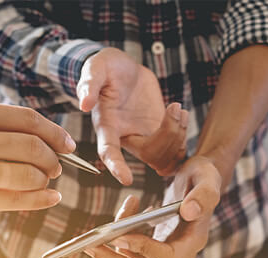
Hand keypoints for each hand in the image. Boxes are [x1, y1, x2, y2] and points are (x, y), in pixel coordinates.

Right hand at [0, 100, 76, 227]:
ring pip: (28, 175)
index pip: (28, 120)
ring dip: (44, 181)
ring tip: (44, 182)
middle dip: (53, 160)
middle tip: (56, 168)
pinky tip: (49, 198)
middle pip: (33, 147)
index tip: (68, 145)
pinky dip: (40, 200)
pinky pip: (17, 199)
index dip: (55, 134)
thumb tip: (47, 141)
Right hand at [78, 47, 187, 183]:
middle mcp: (126, 137)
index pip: (109, 152)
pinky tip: (182, 116)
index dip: (117, 166)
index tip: (126, 179)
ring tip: (179, 109)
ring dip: (178, 136)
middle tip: (175, 107)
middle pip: (150, 155)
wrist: (124, 69)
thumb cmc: (106, 68)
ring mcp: (144, 138)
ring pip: (165, 157)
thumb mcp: (96, 68)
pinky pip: (175, 151)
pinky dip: (183, 137)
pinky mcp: (159, 134)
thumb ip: (90, 83)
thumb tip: (84, 104)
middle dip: (168, 135)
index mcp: (108, 126)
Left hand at [83, 156, 221, 257]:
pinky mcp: (152, 246)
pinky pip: (129, 248)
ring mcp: (163, 252)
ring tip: (109, 220)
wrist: (200, 180)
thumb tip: (189, 211)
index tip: (121, 236)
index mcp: (193, 243)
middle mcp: (177, 254)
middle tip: (91, 246)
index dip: (143, 250)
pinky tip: (129, 206)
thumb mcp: (208, 178)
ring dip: (112, 246)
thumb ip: (204, 195)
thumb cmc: (205, 177)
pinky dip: (121, 231)